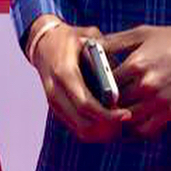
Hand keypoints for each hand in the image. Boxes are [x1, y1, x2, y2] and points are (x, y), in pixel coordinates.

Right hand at [32, 23, 132, 142]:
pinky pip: (76, 128)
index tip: (127, 114)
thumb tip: (124, 76)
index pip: (86, 104)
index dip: (108, 114)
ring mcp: (53, 103)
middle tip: (127, 121)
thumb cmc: (71, 39)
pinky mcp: (56, 109)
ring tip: (120, 124)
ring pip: (80, 131)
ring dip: (102, 133)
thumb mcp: (89, 37)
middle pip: (84, 124)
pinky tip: (109, 123)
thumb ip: (104, 56)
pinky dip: (94, 130)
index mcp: (64, 73)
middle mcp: (55, 91)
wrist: (44, 44)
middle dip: (108, 128)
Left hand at [102, 25, 170, 138]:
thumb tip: (91, 46)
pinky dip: (136, 128)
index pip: (103, 82)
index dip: (96, 85)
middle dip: (106, 102)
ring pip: (126, 118)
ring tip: (116, 111)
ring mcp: (159, 101)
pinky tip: (134, 119)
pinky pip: (145, 129)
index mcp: (136, 63)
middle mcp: (145, 84)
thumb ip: (115, 41)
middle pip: (113, 103)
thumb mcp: (143, 33)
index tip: (94, 85)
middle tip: (101, 100)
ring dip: (119, 116)